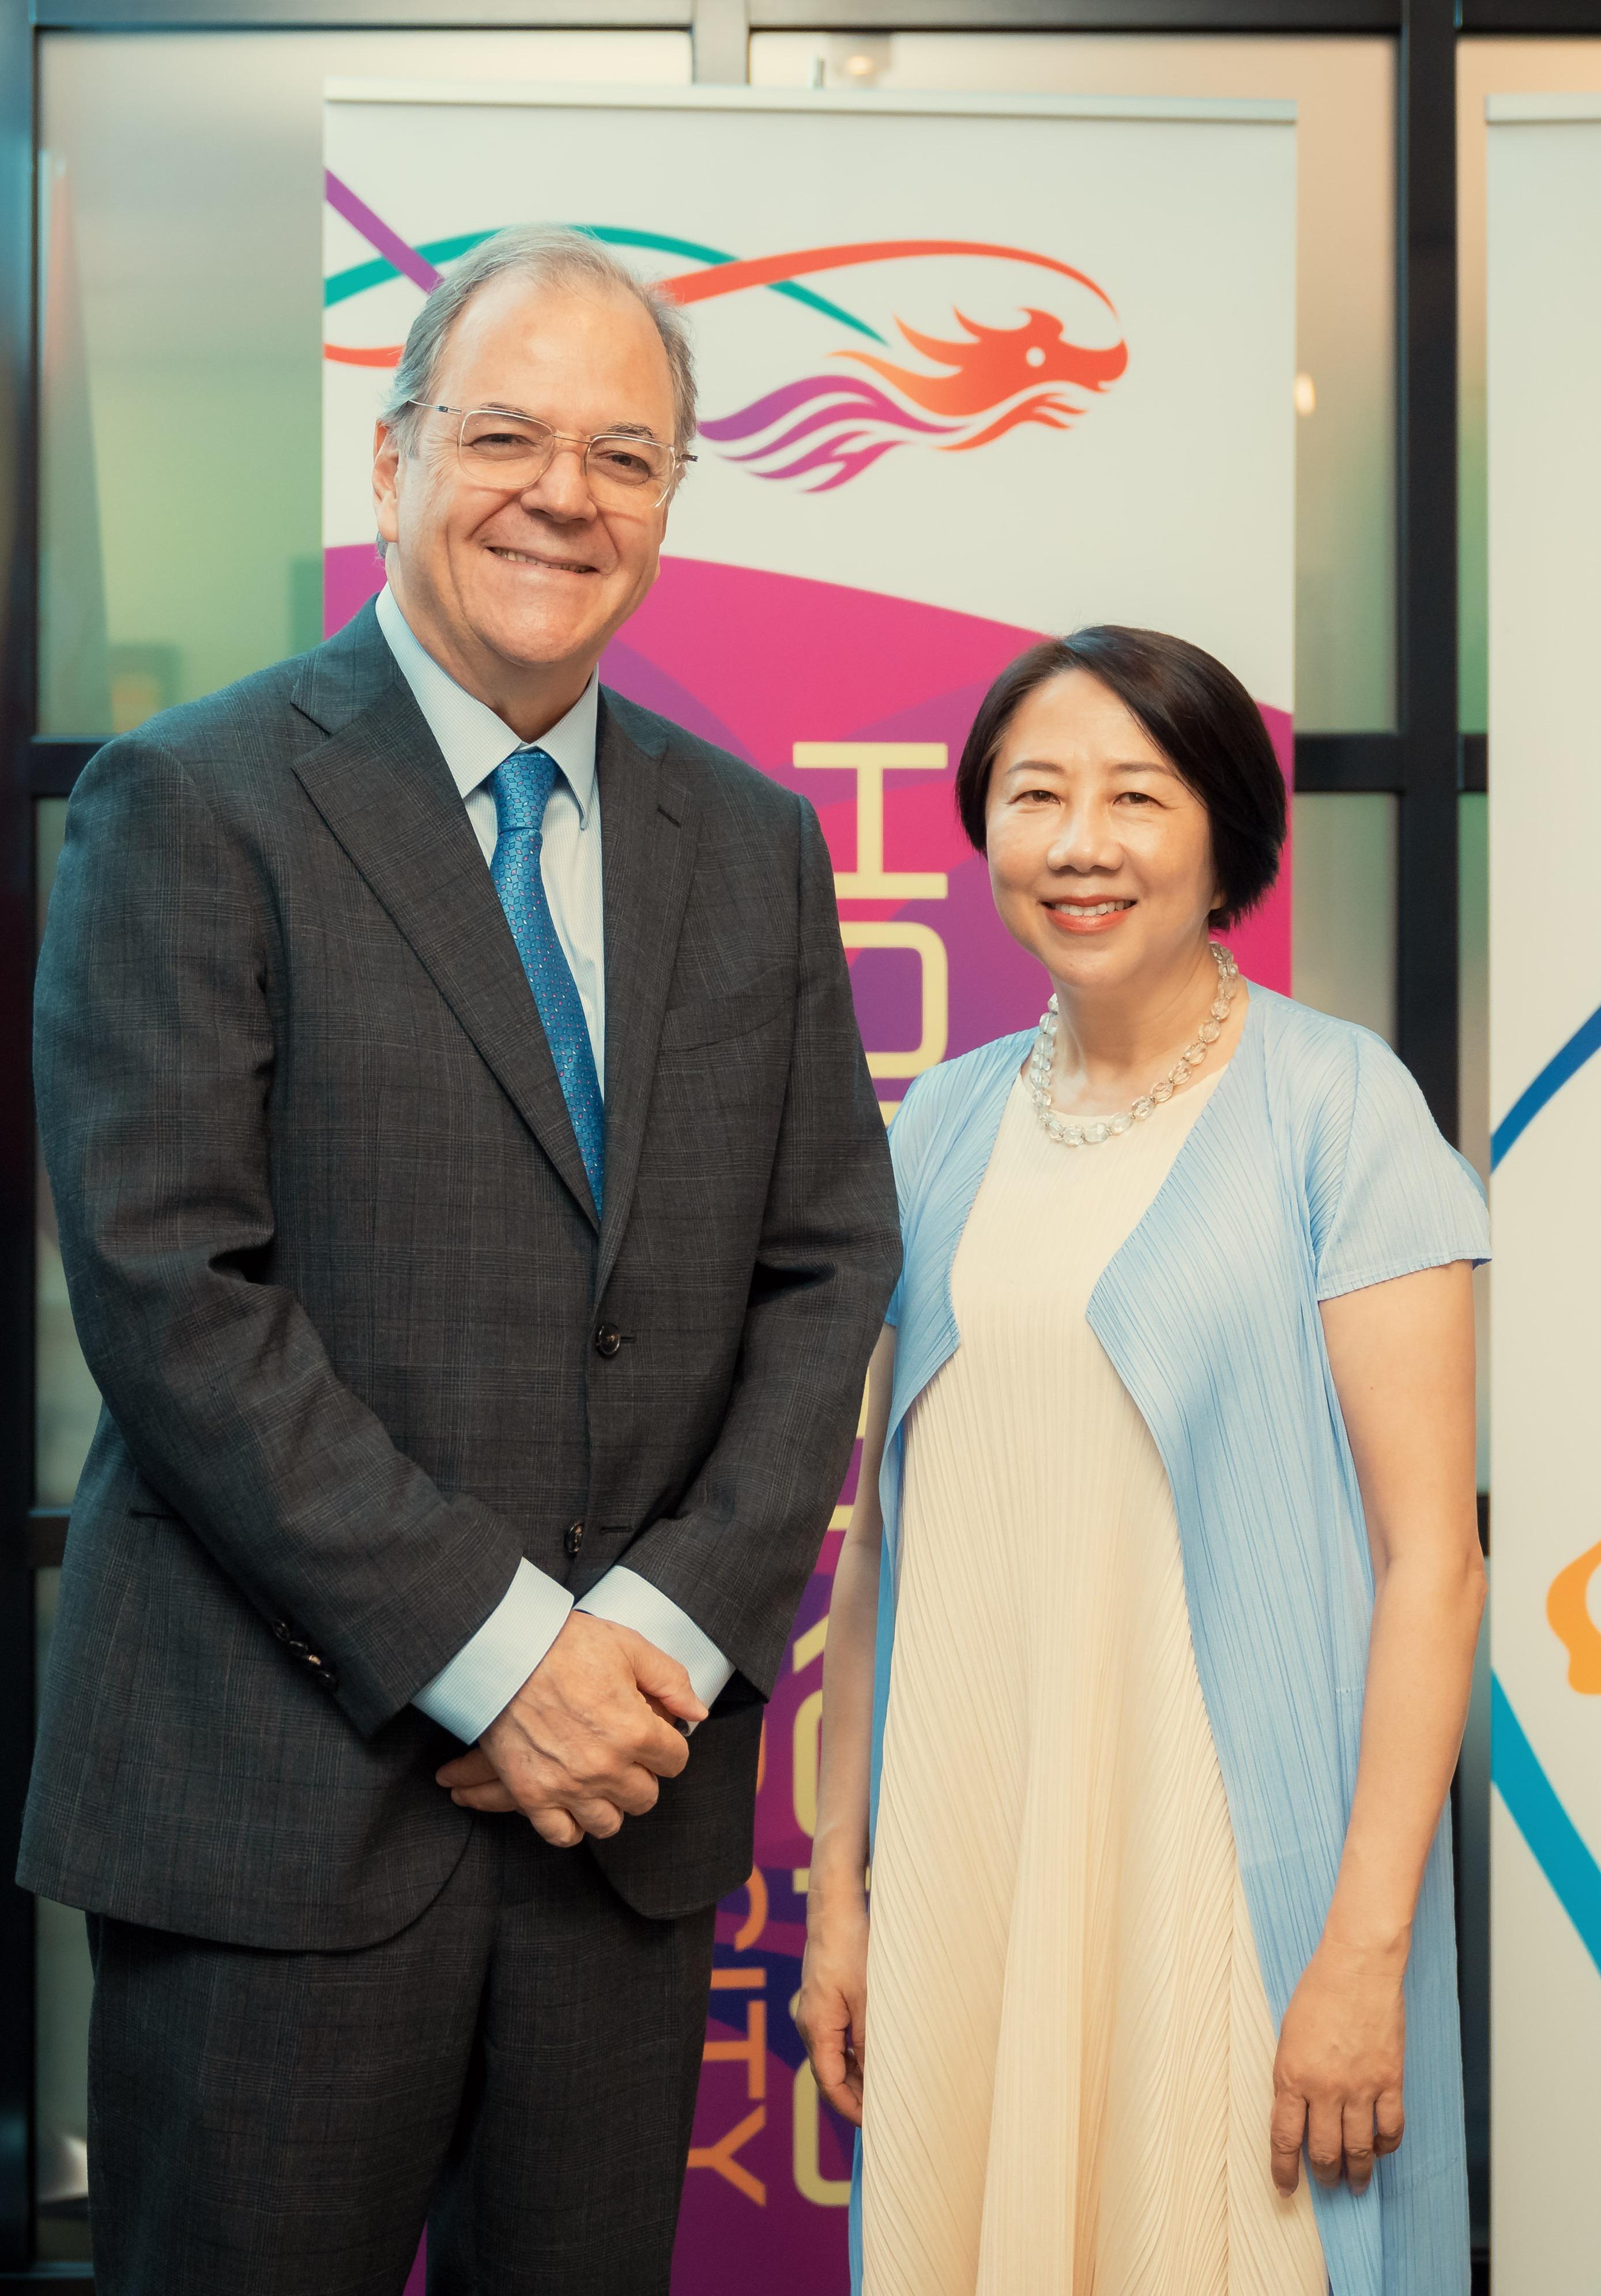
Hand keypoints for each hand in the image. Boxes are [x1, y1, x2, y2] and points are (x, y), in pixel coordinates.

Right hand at [434, 1612, 705, 1848]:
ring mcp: (567, 1785)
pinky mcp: (532, 1794)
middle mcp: (606, 1767)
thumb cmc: (566, 1644)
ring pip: (609, 1822)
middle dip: (641, 1775)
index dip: (667, 1745)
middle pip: (645, 1797)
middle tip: (623, 1753)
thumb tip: (697, 1713)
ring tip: (599, 1777)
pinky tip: (571, 1800)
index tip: (651, 1732)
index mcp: (635, 1731)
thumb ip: (670, 1681)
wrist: (504, 1651)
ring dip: (609, 1802)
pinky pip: (563, 1834)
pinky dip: (570, 1823)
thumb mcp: (629, 1646)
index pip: (676, 1761)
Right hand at [796, 1888, 869, 2125]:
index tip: (875, 2125)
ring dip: (857, 2075)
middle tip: (886, 2114)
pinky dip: (854, 2053)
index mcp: (817, 2028)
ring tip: (886, 2089)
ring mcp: (816, 2011)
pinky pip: (836, 2037)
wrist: (835, 1908)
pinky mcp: (824, 1999)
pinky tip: (876, 2054)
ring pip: (834, 2056)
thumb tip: (874, 2078)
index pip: (830, 2084)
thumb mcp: (867, 1999)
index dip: (851, 2108)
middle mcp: (811, 2023)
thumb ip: (868, 2041)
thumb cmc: (851, 1948)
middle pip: (830, 2074)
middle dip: (855, 2096)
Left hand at [1271, 1937, 1406, 2196]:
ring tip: (1356, 2183)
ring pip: (1359, 2149)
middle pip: (1324, 2151)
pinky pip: (1390, 2128)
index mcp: (1291, 2075)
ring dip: (1357, 2172)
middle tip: (1326, 2184)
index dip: (1284, 2170)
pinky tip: (1380, 2149)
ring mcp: (1360, 2087)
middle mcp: (1325, 2088)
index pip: (1284, 2138)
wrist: (1357, 1966)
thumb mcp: (1288, 2036)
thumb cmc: (1318, 1992)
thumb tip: (1296, 2113)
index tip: (1285, 2188)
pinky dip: (1385, 2146)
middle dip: (1324, 2175)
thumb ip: (1291, 2077)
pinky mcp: (1390, 2080)